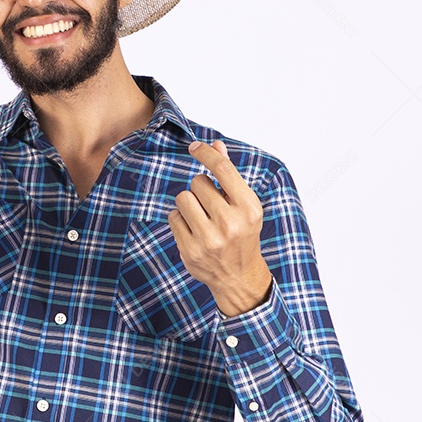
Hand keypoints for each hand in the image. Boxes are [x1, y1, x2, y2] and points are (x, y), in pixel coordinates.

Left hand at [168, 140, 272, 316]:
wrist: (239, 276)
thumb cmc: (242, 233)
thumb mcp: (244, 205)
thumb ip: (229, 175)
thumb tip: (216, 145)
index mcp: (249, 208)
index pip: (222, 169)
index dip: (206, 153)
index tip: (194, 147)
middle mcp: (230, 223)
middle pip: (198, 182)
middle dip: (201, 189)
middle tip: (211, 205)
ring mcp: (209, 239)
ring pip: (182, 198)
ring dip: (188, 203)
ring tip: (201, 217)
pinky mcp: (190, 250)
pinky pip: (173, 217)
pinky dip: (180, 220)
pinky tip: (194, 231)